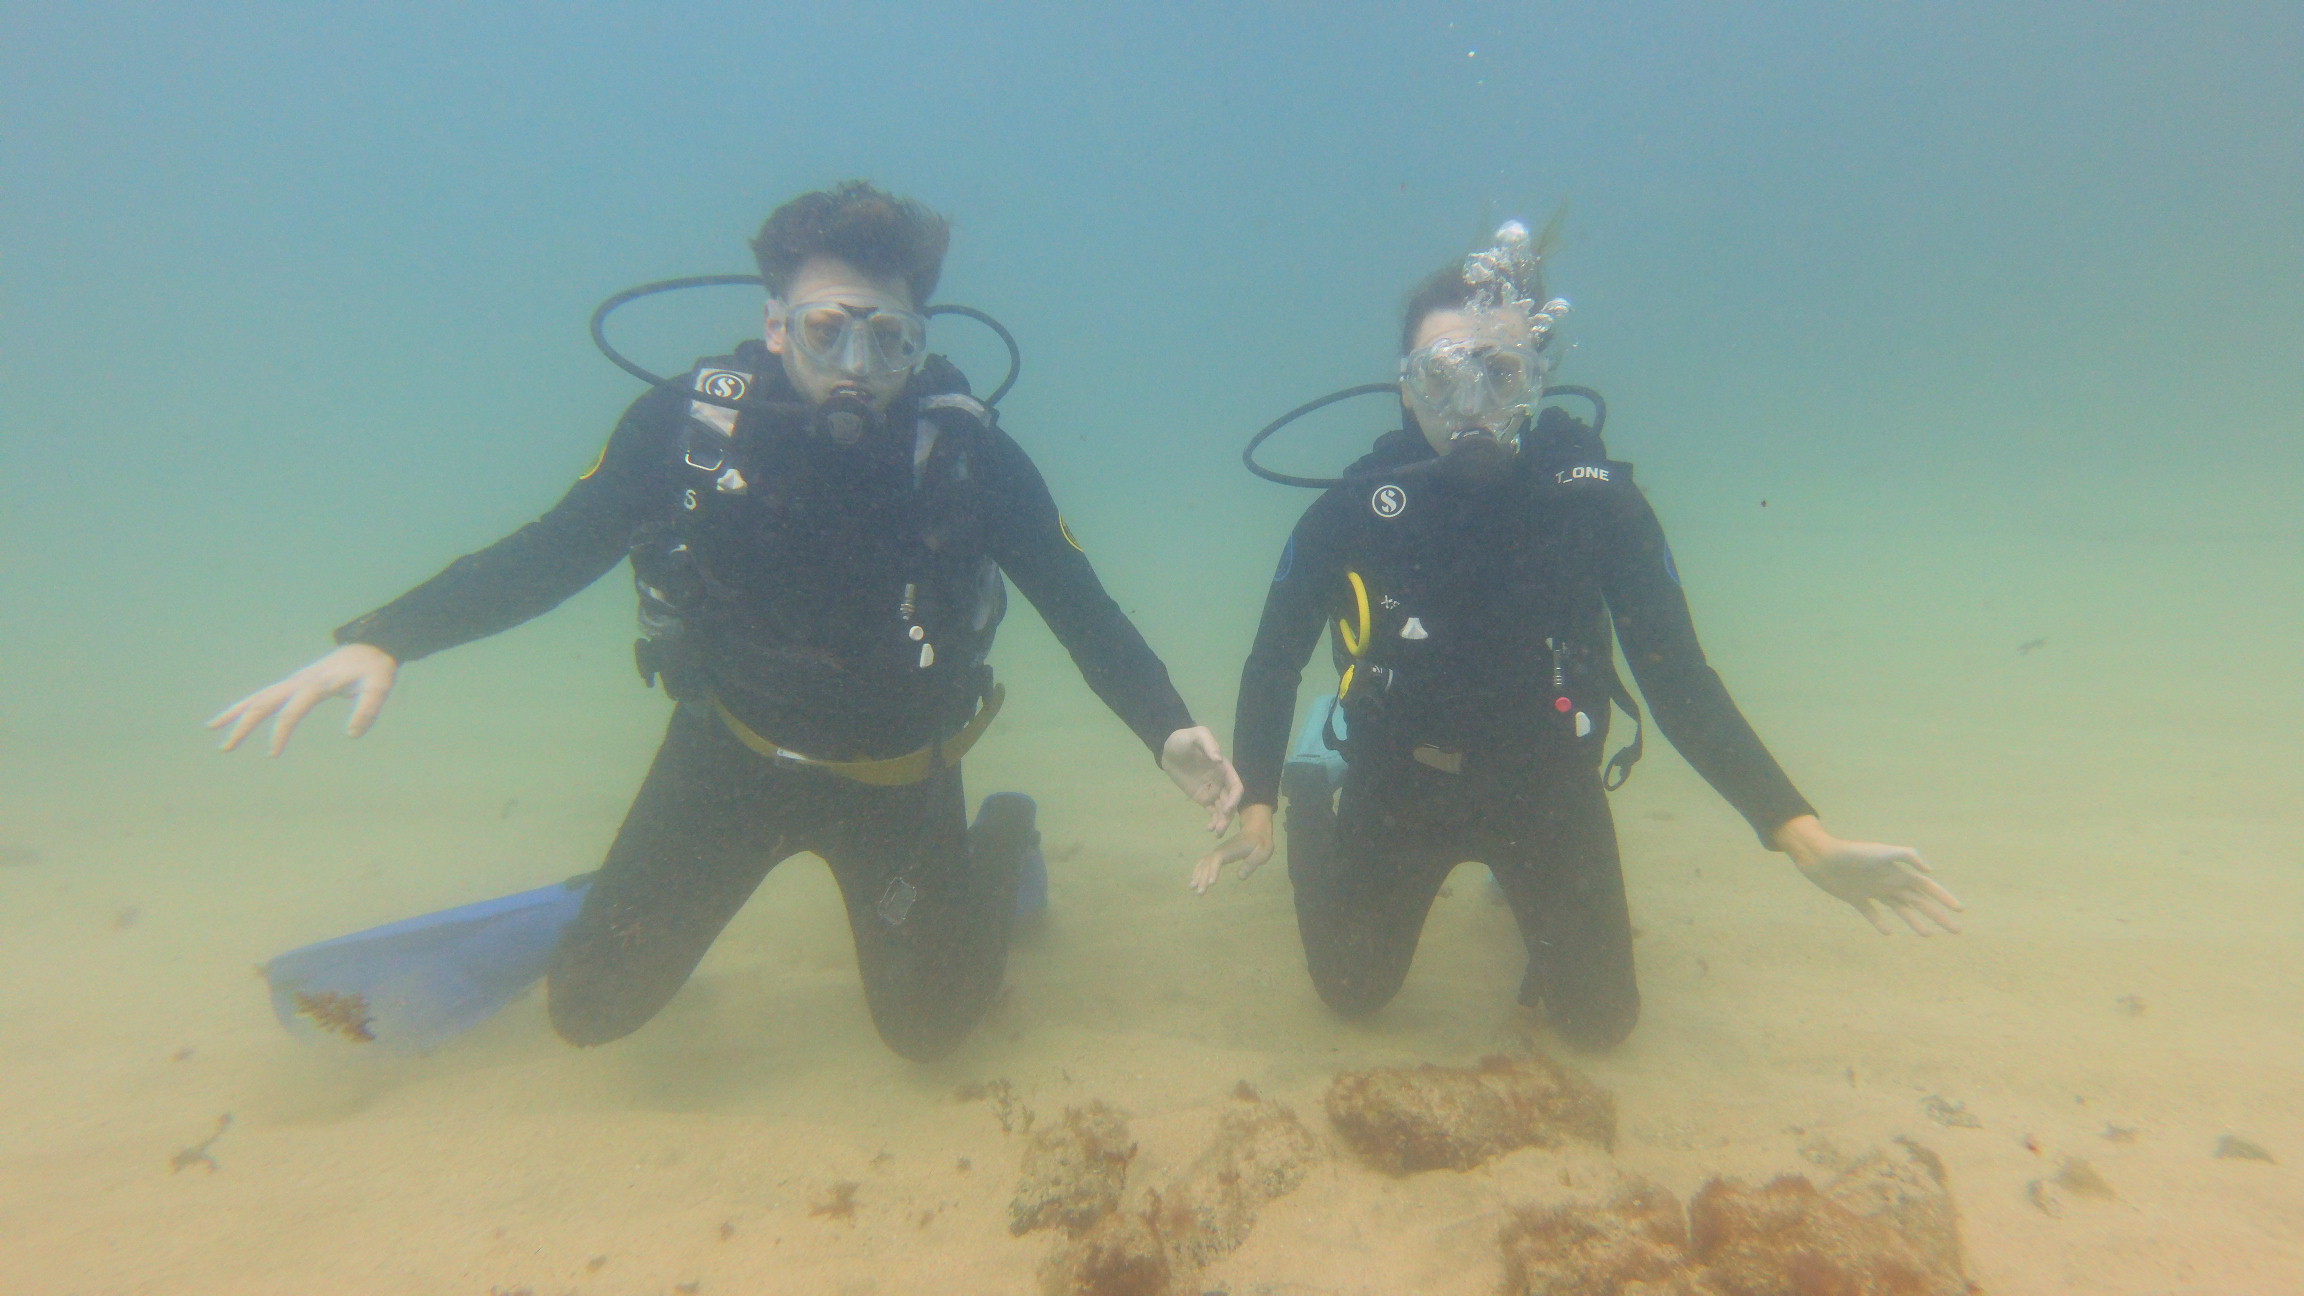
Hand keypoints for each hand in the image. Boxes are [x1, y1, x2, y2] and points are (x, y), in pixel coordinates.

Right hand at [208, 643, 398, 755]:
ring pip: (258, 696)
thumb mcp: (379, 688)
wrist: (370, 646)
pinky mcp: (294, 683)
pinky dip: (247, 704)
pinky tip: (232, 717)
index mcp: (317, 684)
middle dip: (243, 725)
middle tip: (224, 748)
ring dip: (236, 713)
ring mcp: (294, 681)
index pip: (293, 710)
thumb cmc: (375, 669)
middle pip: (264, 701)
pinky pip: (265, 694)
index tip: (271, 754)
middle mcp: (299, 681)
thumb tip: (351, 735)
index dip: (280, 732)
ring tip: (212, 728)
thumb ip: (367, 710)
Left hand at [1161, 725, 1243, 833]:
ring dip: (1222, 821)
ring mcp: (1213, 791)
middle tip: (1220, 828)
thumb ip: (1208, 744)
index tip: (1227, 809)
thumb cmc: (1184, 739)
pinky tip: (1209, 829)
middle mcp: (1222, 781)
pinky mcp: (1202, 797)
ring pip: (1223, 809)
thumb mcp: (1197, 735)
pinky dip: (1213, 821)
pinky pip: (1212, 811)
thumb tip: (1218, 759)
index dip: (1235, 798)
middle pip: (1231, 802)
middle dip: (1228, 815)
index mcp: (1224, 768)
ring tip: (1215, 833)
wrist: (1168, 749)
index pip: (1236, 786)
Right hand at [1192, 804, 1273, 894]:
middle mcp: (1221, 850)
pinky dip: (1198, 871)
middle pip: (1208, 863)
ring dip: (1198, 876)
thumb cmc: (1260, 843)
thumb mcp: (1262, 852)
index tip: (1211, 883)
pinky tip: (1194, 881)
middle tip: (1200, 893)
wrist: (1255, 832)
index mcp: (1231, 850)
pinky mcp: (1217, 855)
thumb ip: (1252, 863)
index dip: (1213, 870)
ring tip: (1192, 888)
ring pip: (1204, 864)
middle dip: (1202, 878)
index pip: (1218, 859)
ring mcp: (1218, 852)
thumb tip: (1240, 876)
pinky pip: (1204, 863)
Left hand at [1773, 815, 1963, 935]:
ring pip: (1899, 909)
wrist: (1820, 856)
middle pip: (1919, 902)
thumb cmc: (1852, 853)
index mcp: (1897, 872)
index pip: (1927, 888)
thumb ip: (1906, 856)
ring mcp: (1872, 890)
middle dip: (1938, 915)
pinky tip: (1888, 933)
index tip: (1961, 911)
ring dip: (1915, 921)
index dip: (1944, 898)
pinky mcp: (1855, 897)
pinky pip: (1871, 912)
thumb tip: (1930, 871)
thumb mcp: (1881, 852)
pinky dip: (1880, 923)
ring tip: (1928, 935)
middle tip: (1956, 930)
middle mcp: (1888, 882)